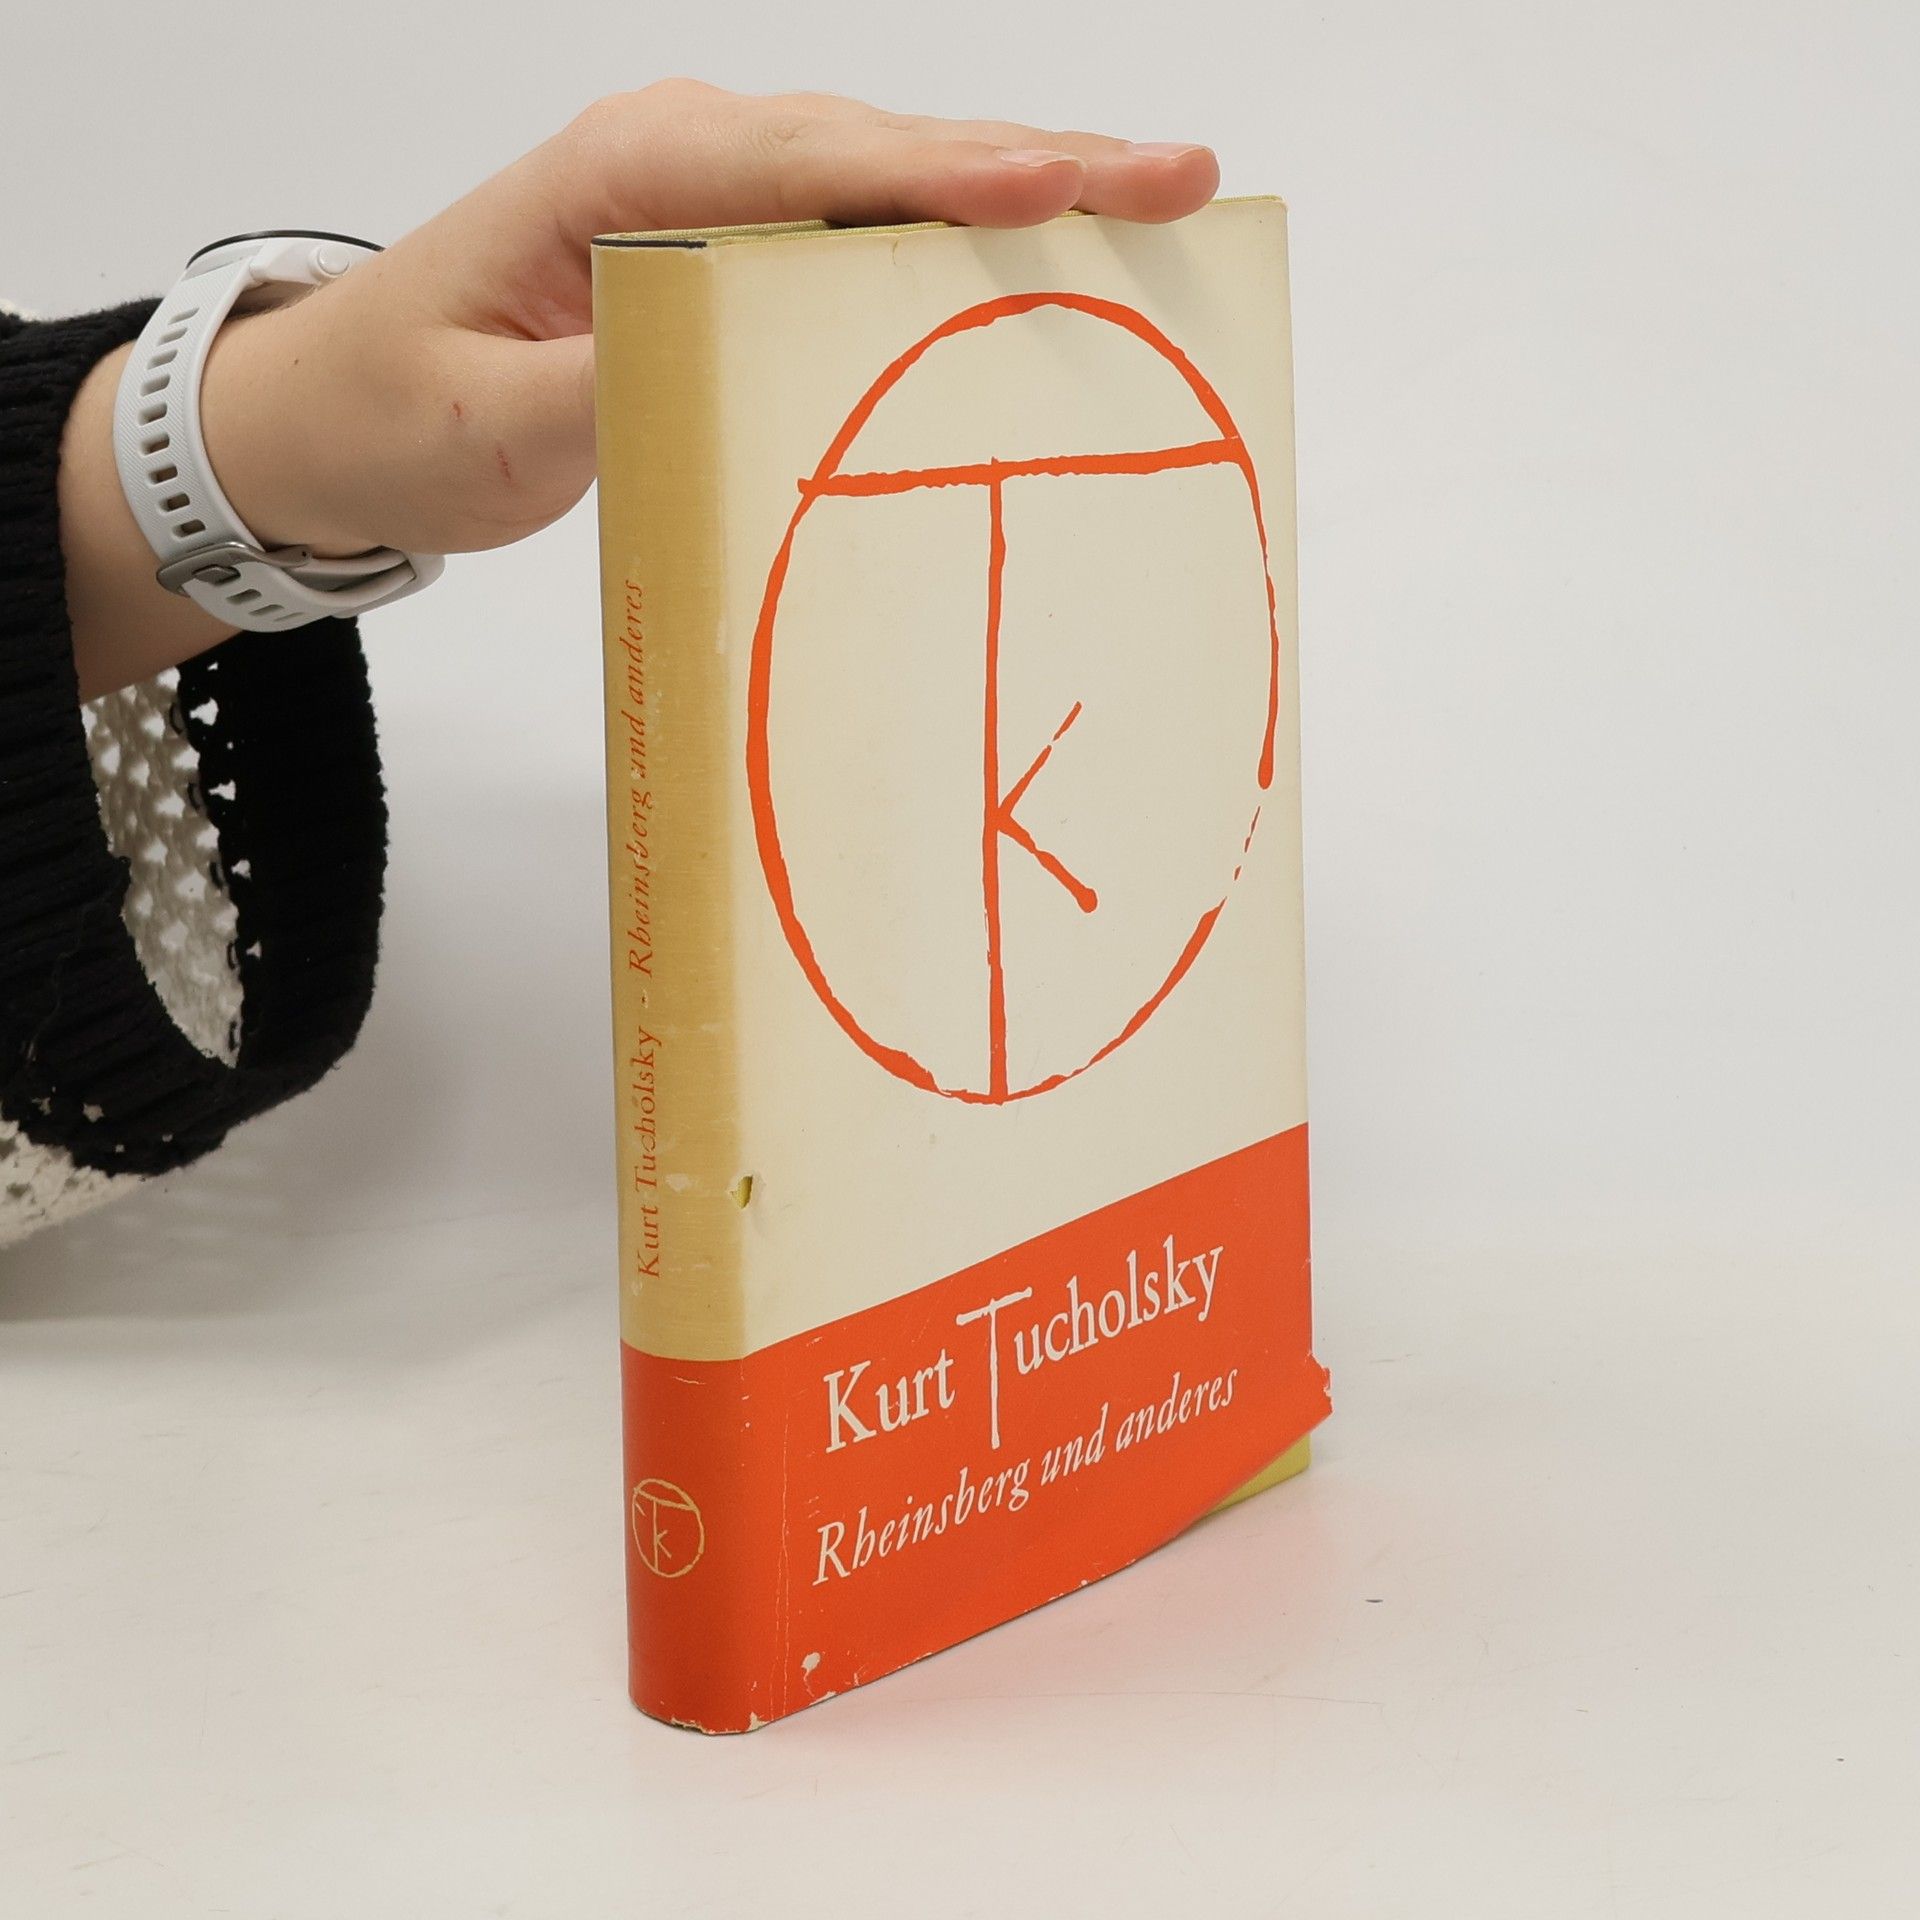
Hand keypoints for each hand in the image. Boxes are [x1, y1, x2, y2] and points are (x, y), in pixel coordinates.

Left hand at [61, 84, 1218, 694]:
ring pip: (890, 178)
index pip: (806, 161)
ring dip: (1022, 191)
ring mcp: (714, 194)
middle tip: (1177, 175)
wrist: (341, 412)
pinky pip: (863, 230)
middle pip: (883, 148)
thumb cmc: (399, 408)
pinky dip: (960, 240)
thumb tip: (716, 359)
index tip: (1059, 182)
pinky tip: (1045, 259)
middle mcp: (683, 156)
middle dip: (1035, 162)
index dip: (941, 172)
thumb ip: (595, 390)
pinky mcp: (731, 247)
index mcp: (622, 173)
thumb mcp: (484, 423)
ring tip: (1152, 204)